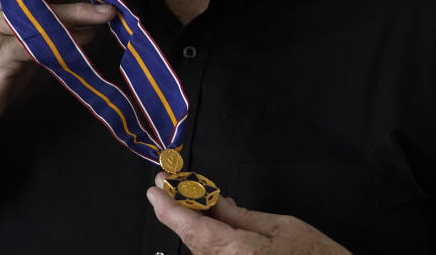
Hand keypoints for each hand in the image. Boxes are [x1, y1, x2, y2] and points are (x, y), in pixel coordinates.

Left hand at [146, 174, 350, 254]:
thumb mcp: (281, 226)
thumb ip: (240, 215)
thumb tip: (212, 201)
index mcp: (240, 253)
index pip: (194, 229)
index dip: (169, 209)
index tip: (154, 190)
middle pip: (194, 240)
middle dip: (179, 212)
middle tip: (167, 187)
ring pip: (202, 250)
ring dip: (193, 225)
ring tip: (192, 199)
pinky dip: (208, 239)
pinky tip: (211, 222)